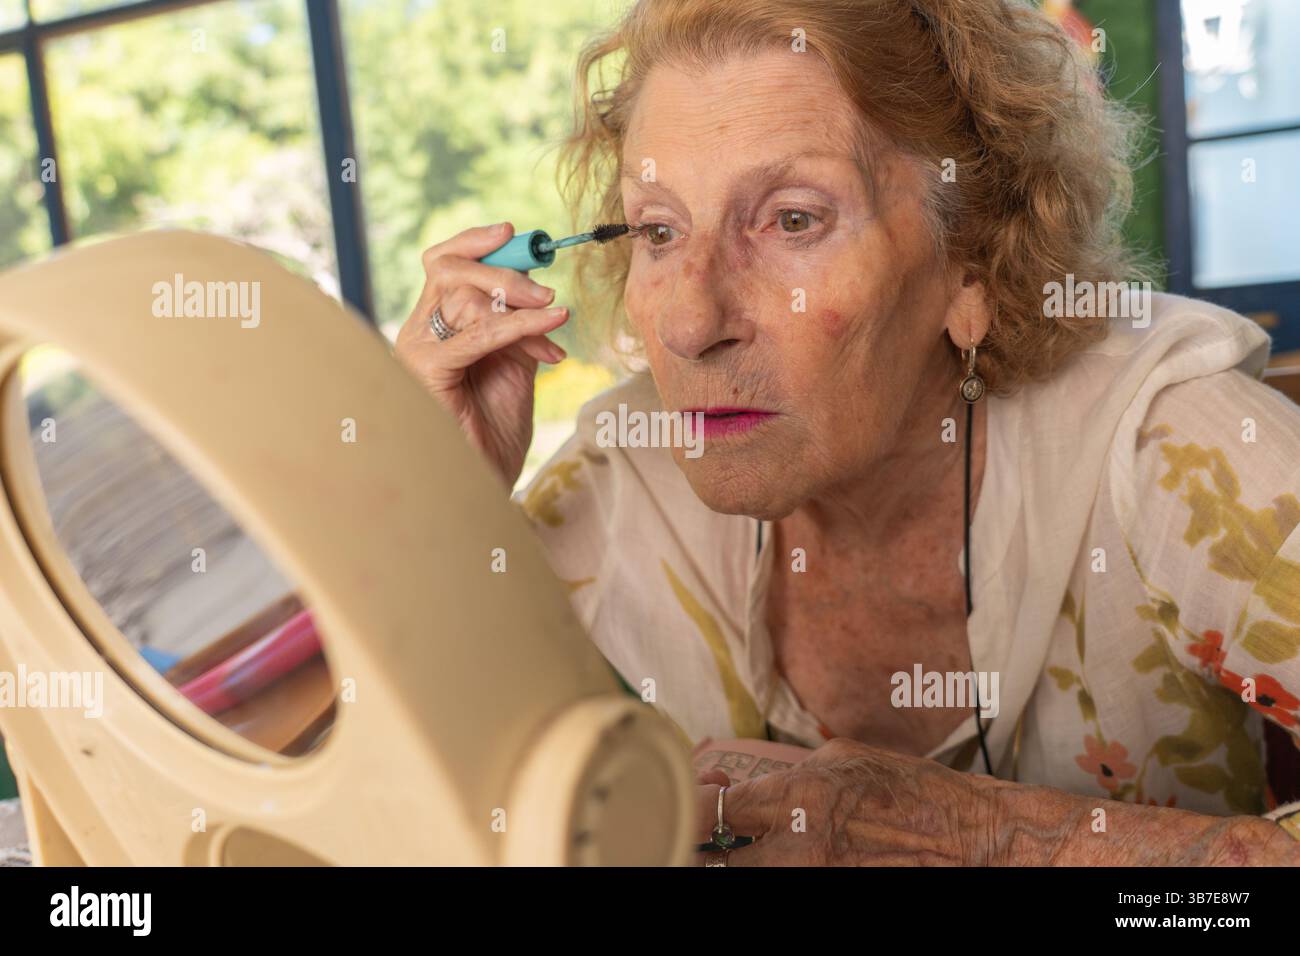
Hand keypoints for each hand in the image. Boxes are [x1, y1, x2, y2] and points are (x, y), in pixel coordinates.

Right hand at [394, 222, 569, 488]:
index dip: (476, 243)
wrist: (479, 487)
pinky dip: (518, 325)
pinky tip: (551, 326)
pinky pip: (477, 335)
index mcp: (435, 329)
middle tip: (546, 289)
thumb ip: (519, 331)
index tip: (515, 236)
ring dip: (513, 294)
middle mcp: (419, 333)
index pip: (443, 265)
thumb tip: (540, 295)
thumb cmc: (492, 436)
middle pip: (448, 268)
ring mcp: (416, 350)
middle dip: (501, 268)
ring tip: (553, 311)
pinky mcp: (427, 372)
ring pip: (458, 291)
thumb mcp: (514, 370)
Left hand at [693, 737, 998, 865]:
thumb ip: (786, 774)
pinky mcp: (829, 898)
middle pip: (716, 861)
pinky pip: (784, 884)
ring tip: (754, 845)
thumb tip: (741, 789)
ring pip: (749, 877)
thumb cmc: (914, 793)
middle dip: (709, 844)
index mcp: (798, 799)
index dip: (693, 804)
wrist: (973, 843)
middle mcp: (799, 850)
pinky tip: (790, 856)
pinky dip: (777, 870)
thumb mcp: (844, 760)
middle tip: (714, 833)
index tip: (697, 799)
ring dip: (744, 860)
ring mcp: (815, 882)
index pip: (709, 811)